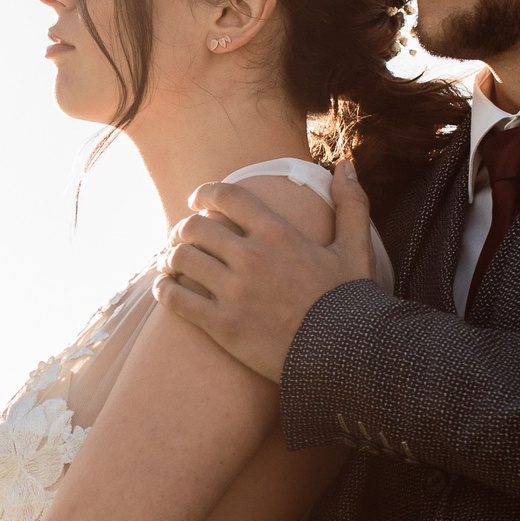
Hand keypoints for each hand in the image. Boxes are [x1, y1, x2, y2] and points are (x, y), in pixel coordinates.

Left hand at [153, 160, 375, 381]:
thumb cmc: (349, 302)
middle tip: (181, 236)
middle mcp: (252, 257)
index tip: (196, 199)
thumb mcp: (355, 249)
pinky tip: (164, 288)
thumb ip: (350, 204)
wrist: (344, 356)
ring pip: (181, 259)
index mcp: (279, 233)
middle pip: (195, 227)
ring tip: (171, 262)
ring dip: (170, 258)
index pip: (227, 196)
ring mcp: (234, 292)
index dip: (205, 193)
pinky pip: (177, 299)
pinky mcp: (222, 325)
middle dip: (184, 228)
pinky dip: (164, 289)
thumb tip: (346, 164)